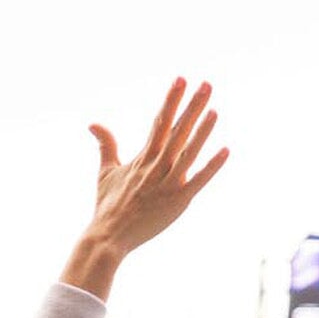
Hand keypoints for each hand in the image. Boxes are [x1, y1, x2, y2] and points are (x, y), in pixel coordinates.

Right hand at [62, 79, 228, 300]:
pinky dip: (211, 167)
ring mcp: (167, 184)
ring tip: (214, 110)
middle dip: (192, 107)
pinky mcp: (177, 202)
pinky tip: (225, 150)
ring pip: (188, 152)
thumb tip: (93, 124)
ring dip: (201, 131)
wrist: (107, 238)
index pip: (160, 123)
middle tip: (206, 84)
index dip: (172, 100)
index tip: (181, 79)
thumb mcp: (105, 172)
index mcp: (143, 158)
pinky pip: (198, 181)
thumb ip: (105, 145)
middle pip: (177, 132)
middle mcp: (156, 167)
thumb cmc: (107, 207)